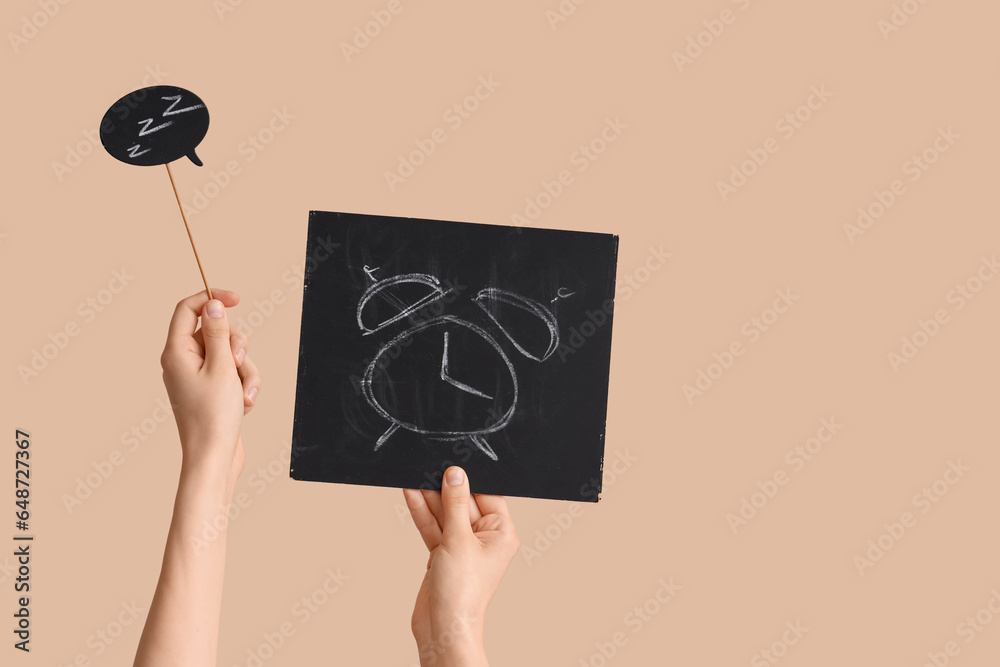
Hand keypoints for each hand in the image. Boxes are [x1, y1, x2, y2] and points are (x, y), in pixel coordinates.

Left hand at [159, 289, 260, 477]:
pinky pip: (233, 373)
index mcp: (177, 352)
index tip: (236, 299)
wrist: (214, 457)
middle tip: (238, 363)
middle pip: (216, 331)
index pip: (188, 309)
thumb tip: (213, 305)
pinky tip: (244, 403)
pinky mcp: (212, 389)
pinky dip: (243, 384)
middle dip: (237, 345)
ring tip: (245, 394)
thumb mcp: (222, 367)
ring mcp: (198, 376)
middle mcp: (184, 361)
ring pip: (230, 353)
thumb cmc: (213, 416)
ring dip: (245, 370)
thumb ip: (219, 332)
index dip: (212, 299)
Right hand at [403, 467, 518, 665]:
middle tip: (428, 465)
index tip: (453, 461)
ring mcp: (462, 546)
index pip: (487, 495)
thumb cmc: (462, 592)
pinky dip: (422, 513)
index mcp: (501, 533)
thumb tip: (455, 474)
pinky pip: (433, 527)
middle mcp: (484, 538)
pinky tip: (411, 494)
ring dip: (429, 497)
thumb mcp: (458, 539)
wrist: (443, 628)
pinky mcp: (443, 554)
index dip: (469, 478)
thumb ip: (454, 504)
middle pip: (462, 502)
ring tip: (414, 475)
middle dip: (444, 486)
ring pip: (445, 514)